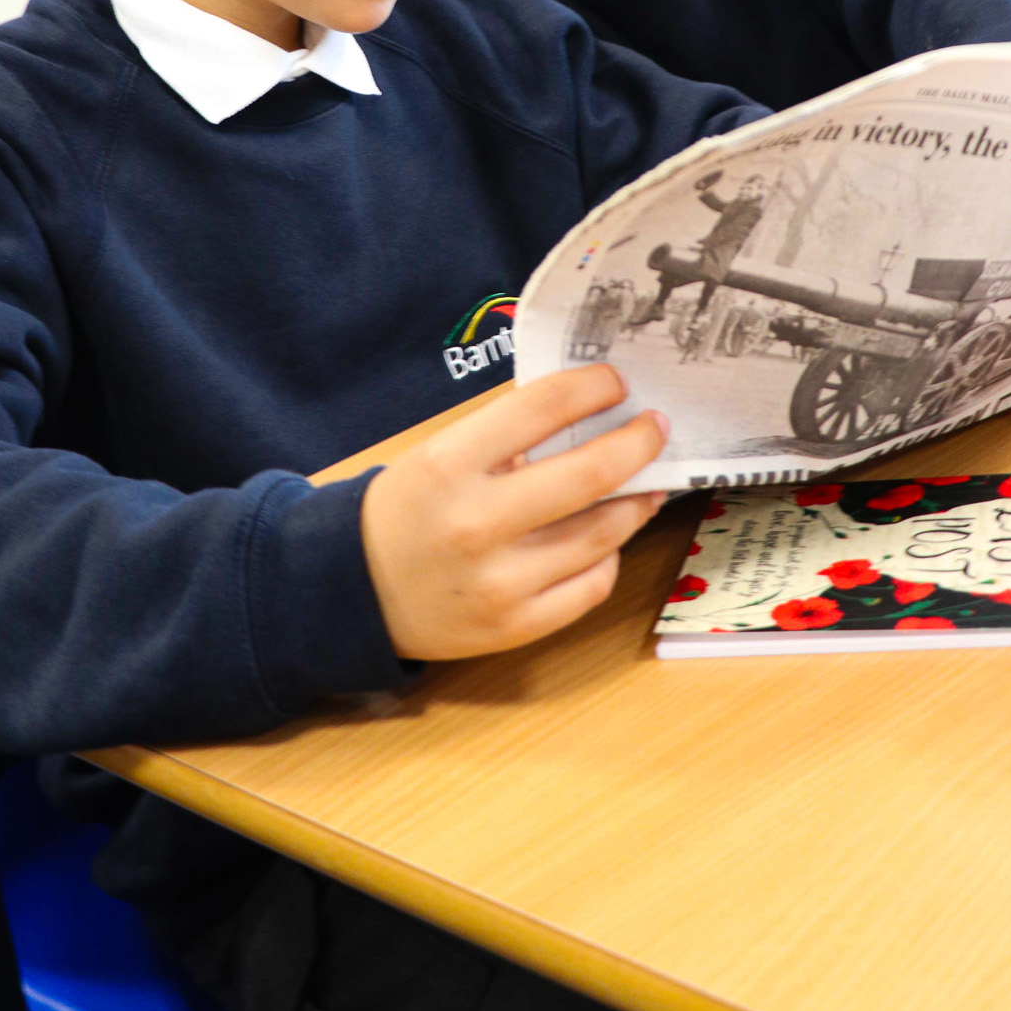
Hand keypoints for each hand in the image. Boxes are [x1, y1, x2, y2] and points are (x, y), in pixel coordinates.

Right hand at [360, 364, 666, 660]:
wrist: (355, 593)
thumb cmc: (409, 510)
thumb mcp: (439, 454)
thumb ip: (507, 435)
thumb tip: (590, 413)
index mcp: (449, 465)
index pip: (541, 408)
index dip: (592, 387)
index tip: (616, 382)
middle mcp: (476, 523)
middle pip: (589, 474)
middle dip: (637, 443)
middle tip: (654, 427)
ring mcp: (499, 582)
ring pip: (602, 534)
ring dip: (637, 501)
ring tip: (646, 482)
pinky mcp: (516, 627)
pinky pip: (591, 586)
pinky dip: (608, 556)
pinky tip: (606, 539)